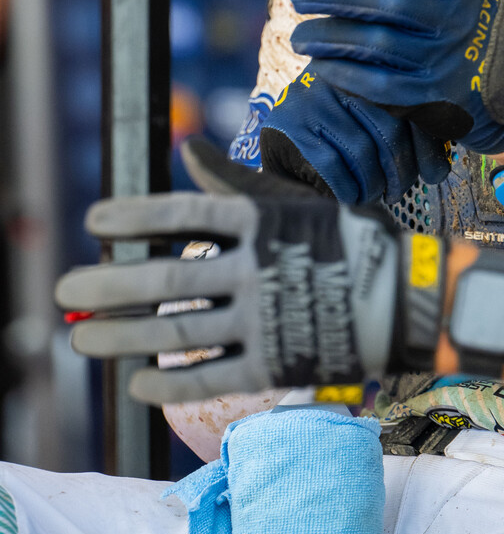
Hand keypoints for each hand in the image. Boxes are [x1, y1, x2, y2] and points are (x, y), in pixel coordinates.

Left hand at [54, 137, 446, 405]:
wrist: (407, 296)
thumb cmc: (347, 240)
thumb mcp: (293, 200)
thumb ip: (234, 183)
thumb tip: (187, 149)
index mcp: (261, 220)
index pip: (184, 216)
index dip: (135, 217)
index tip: (93, 220)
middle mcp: (256, 267)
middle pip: (168, 280)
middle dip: (109, 287)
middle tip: (65, 292)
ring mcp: (264, 316)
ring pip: (178, 332)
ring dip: (122, 338)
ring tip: (81, 341)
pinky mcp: (273, 361)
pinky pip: (209, 376)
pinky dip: (168, 381)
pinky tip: (136, 384)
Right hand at [259, 68, 449, 203]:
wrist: (279, 140)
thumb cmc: (338, 135)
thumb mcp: (373, 122)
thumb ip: (407, 133)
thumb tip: (440, 171)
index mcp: (369, 66)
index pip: (412, 105)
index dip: (428, 145)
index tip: (434, 174)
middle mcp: (341, 75)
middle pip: (390, 129)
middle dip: (401, 171)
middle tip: (399, 191)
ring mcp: (312, 97)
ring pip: (362, 151)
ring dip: (373, 184)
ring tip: (373, 194)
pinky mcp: (288, 123)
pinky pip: (331, 166)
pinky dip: (347, 189)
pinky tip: (349, 195)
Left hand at [290, 0, 503, 155]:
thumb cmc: (474, 22)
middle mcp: (454, 20)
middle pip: (387, 0)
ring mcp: (444, 62)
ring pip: (376, 44)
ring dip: (327, 36)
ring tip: (298, 33)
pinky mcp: (433, 100)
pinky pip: (378, 86)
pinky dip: (343, 74)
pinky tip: (320, 64)